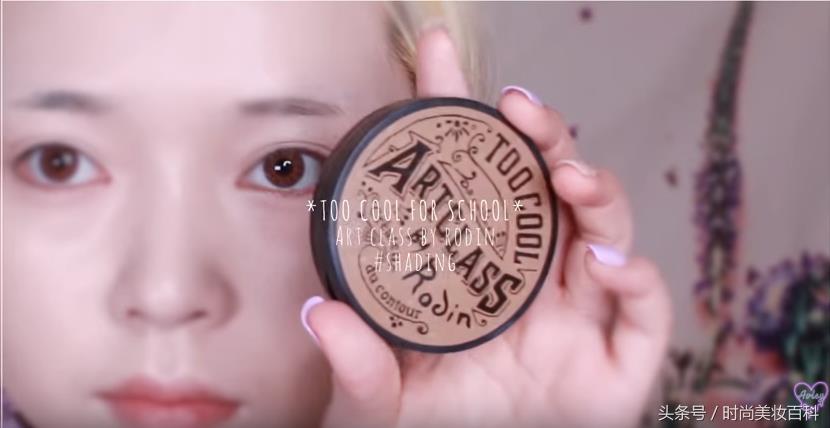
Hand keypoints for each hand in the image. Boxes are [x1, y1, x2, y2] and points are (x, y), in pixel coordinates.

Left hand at [304, 26, 672, 427]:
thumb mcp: (383, 398)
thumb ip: (358, 363)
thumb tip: (319, 312)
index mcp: (479, 275)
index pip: (474, 184)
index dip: (462, 121)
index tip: (438, 61)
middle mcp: (533, 283)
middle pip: (549, 190)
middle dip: (544, 139)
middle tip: (517, 108)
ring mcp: (581, 316)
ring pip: (604, 231)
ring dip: (594, 190)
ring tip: (566, 175)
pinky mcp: (620, 359)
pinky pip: (645, 310)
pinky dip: (638, 279)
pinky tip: (607, 263)